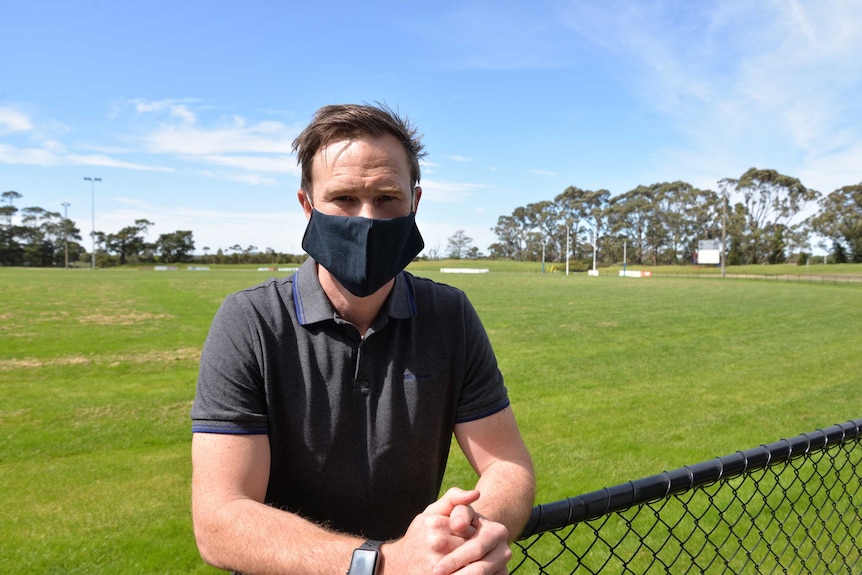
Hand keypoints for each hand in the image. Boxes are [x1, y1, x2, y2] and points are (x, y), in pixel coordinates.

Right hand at [382, 488, 509, 574]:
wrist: (396, 565)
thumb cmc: (418, 537)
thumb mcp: (431, 513)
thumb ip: (453, 499)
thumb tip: (476, 494)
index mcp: (437, 524)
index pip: (472, 531)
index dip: (474, 537)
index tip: (471, 539)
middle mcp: (437, 544)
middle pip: (473, 549)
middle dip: (479, 553)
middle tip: (478, 555)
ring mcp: (437, 566)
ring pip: (473, 567)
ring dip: (480, 568)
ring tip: (477, 565)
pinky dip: (472, 574)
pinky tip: (468, 570)